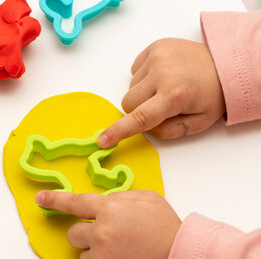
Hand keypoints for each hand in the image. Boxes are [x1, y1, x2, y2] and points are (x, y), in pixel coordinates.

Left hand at [35, 190, 180, 258]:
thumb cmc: (168, 230)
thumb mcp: (148, 199)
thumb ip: (119, 197)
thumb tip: (101, 203)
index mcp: (109, 210)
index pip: (74, 203)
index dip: (54, 200)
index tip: (39, 199)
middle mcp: (100, 235)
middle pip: (74, 235)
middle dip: (87, 237)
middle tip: (111, 241)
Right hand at [97, 38, 224, 147]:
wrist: (225, 64)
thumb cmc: (212, 95)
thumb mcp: (199, 123)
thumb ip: (169, 132)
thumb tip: (145, 129)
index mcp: (174, 95)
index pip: (139, 118)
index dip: (119, 131)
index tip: (102, 140)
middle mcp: (162, 74)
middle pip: (128, 103)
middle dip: (138, 110)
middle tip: (160, 107)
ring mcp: (157, 57)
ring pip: (131, 87)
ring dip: (143, 92)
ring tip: (165, 87)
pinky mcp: (154, 47)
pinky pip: (135, 70)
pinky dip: (144, 77)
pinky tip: (163, 76)